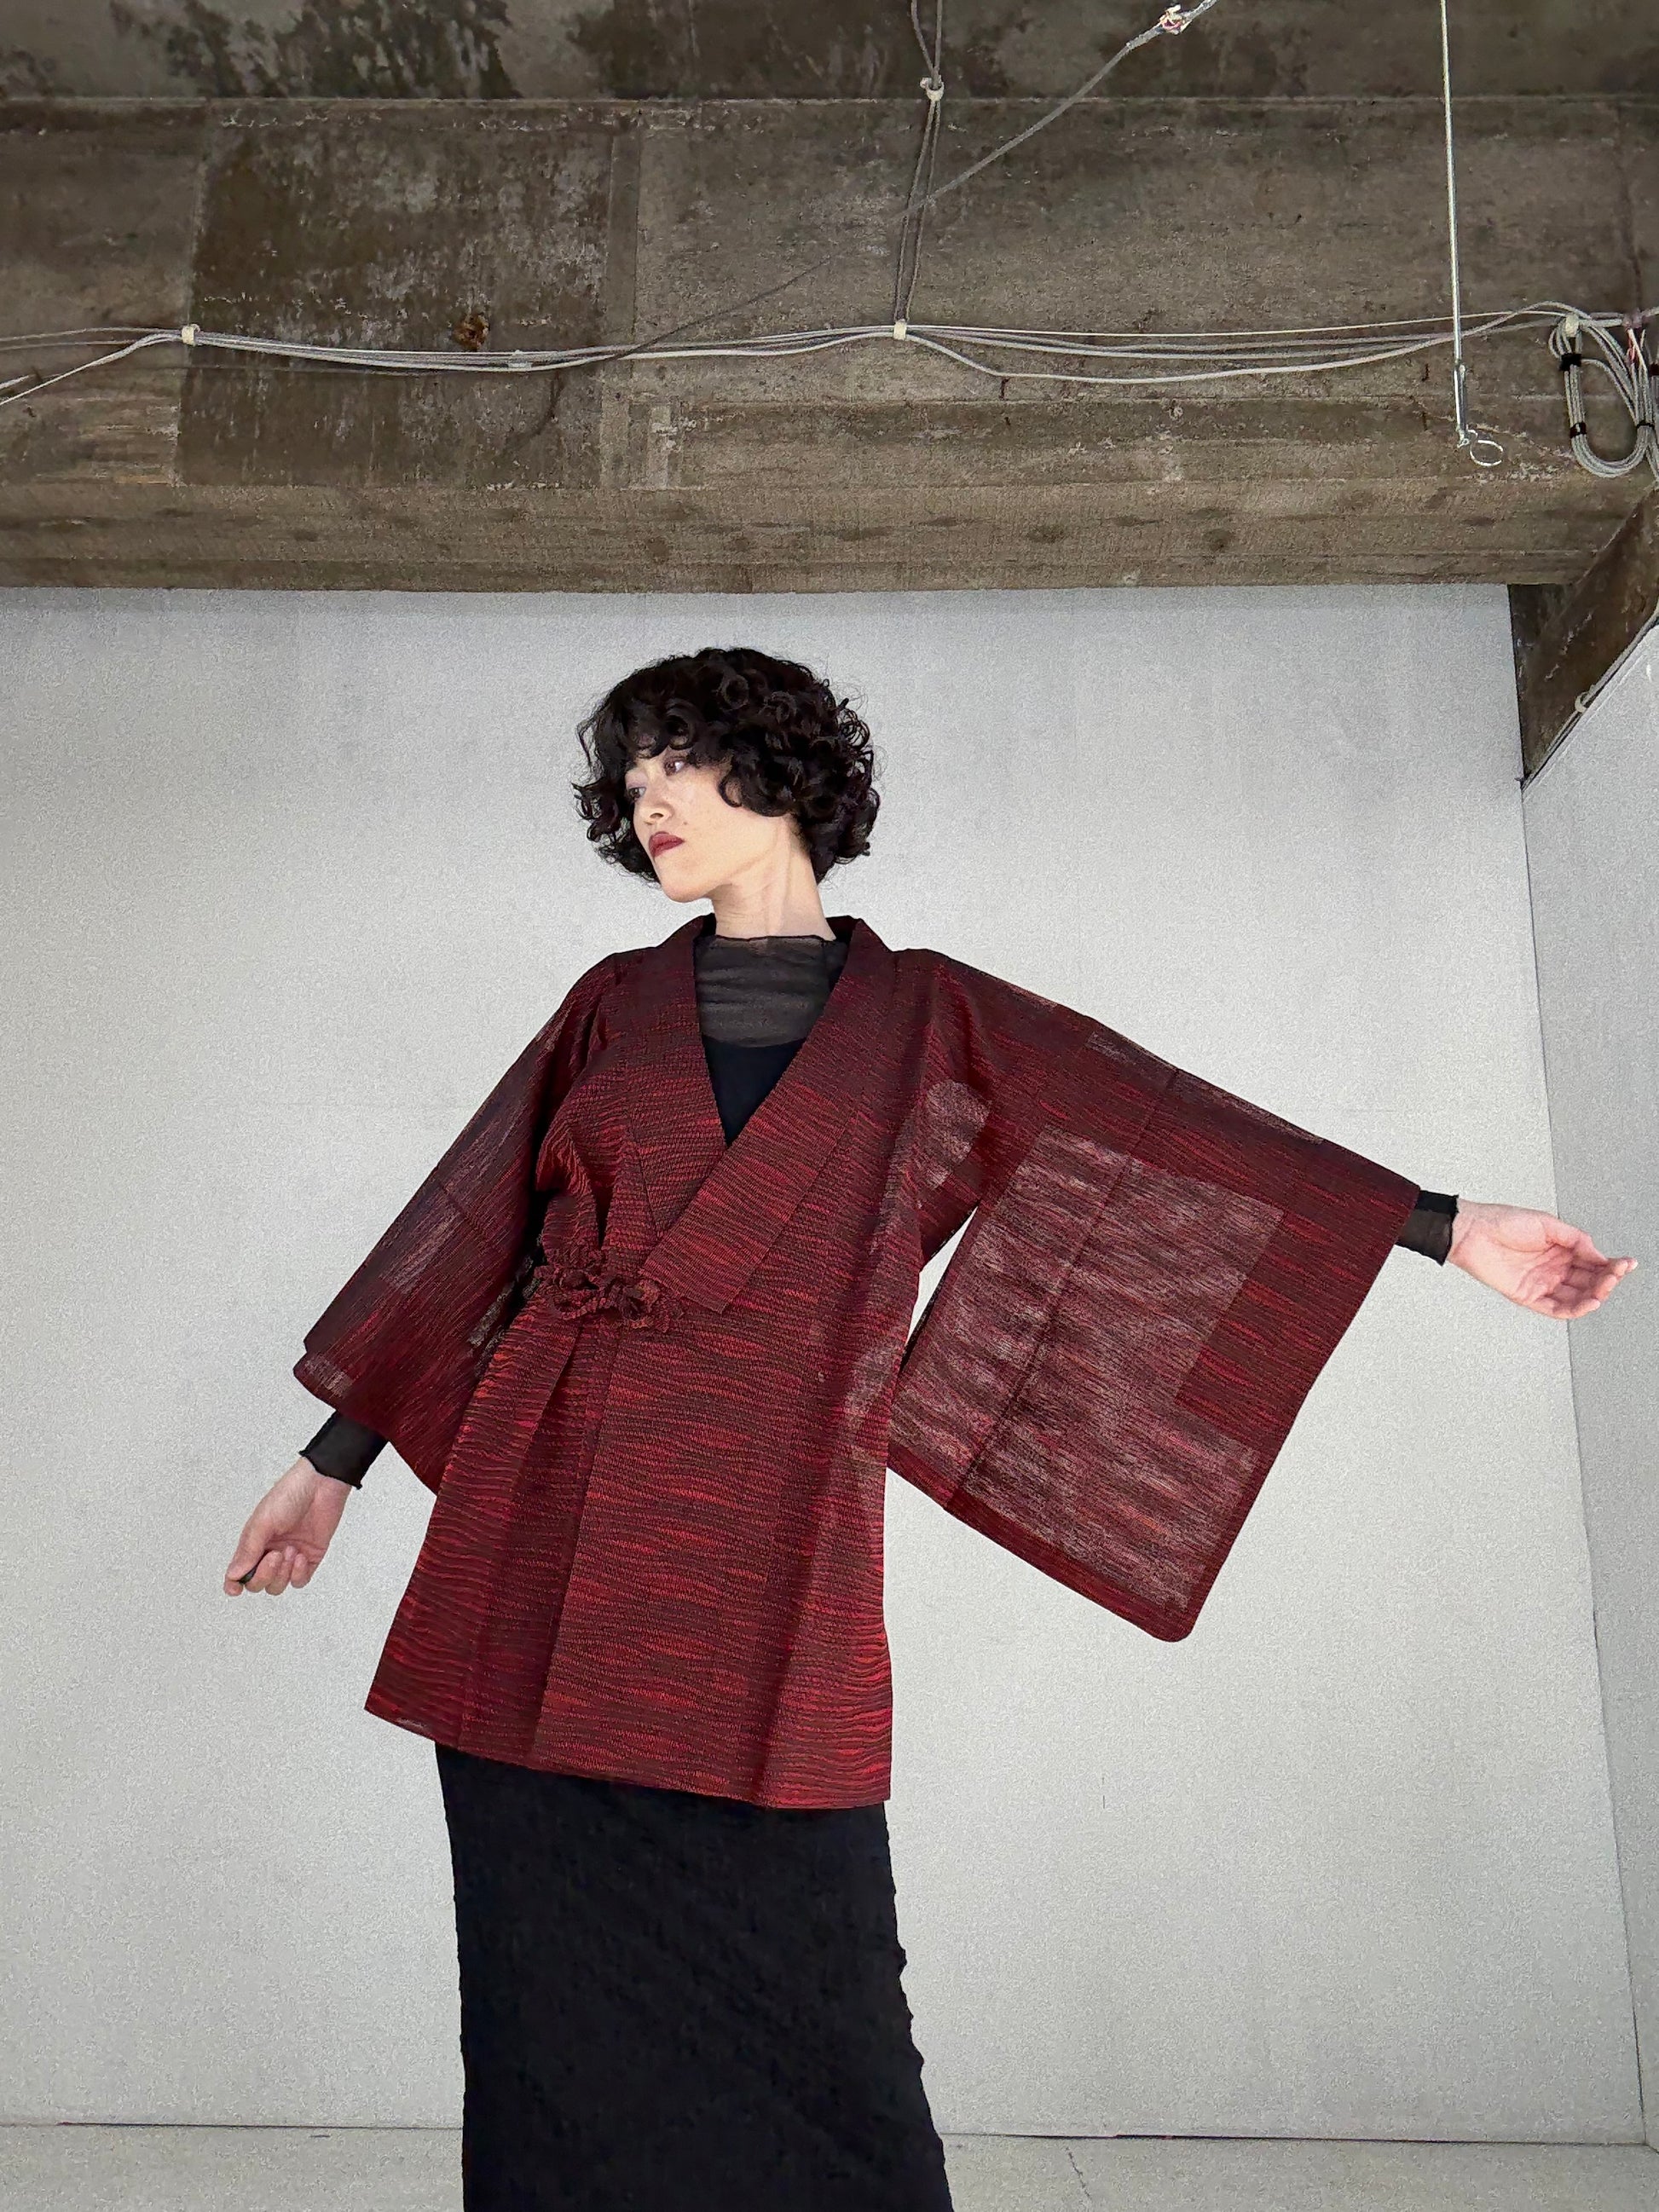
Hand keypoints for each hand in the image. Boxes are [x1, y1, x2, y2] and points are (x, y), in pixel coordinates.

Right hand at [224, 1457, 351, 1595]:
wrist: (322, 1485)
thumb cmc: (290, 1494)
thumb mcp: (264, 1521)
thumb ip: (249, 1550)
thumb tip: (233, 1574)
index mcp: (254, 1542)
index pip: (239, 1571)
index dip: (234, 1584)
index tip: (235, 1589)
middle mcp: (269, 1551)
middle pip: (258, 1583)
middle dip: (264, 1575)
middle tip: (275, 1555)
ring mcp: (289, 1556)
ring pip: (278, 1585)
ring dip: (283, 1573)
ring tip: (291, 1550)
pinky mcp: (309, 1558)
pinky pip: (300, 1580)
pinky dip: (299, 1574)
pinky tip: (301, 1556)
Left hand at [1448, 1201, 1637, 1318]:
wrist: (1471, 1231)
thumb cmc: (1501, 1222)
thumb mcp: (1547, 1224)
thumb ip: (1575, 1239)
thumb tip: (1598, 1254)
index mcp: (1560, 1250)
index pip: (1593, 1263)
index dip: (1611, 1265)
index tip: (1626, 1264)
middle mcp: (1553, 1268)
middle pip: (1589, 1281)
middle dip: (1606, 1280)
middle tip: (1616, 1275)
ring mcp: (1542, 1283)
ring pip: (1576, 1297)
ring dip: (1595, 1295)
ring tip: (1605, 1289)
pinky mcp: (1528, 1296)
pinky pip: (1556, 1309)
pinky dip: (1575, 1309)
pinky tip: (1589, 1302)